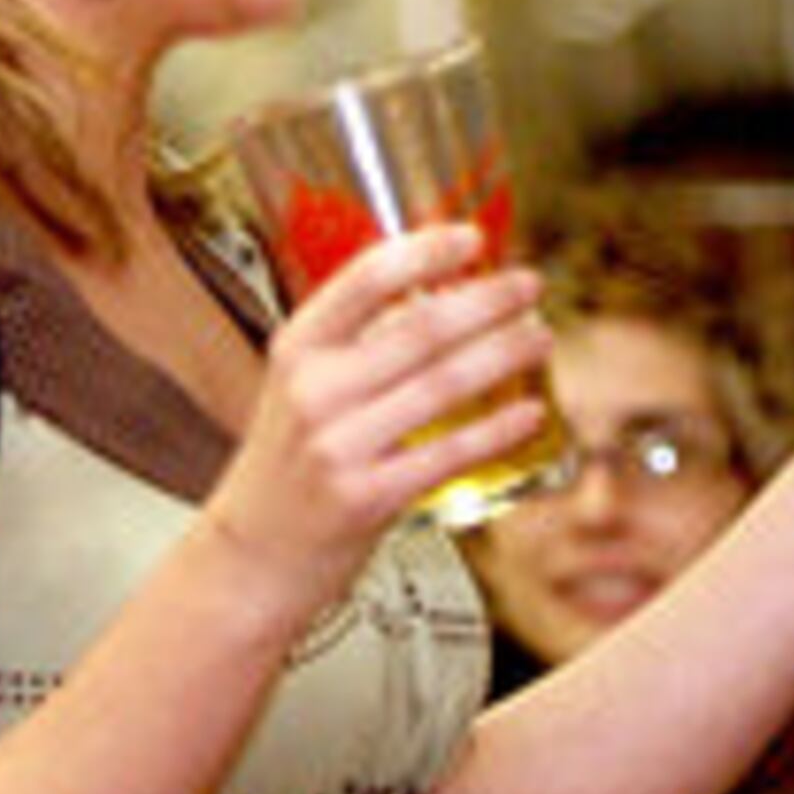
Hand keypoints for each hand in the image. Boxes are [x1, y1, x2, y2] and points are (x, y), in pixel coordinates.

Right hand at [210, 222, 550, 588]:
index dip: (424, 252)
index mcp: (297, 350)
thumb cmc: (288, 465)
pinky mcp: (367, 497)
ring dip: (504, 354)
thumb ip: (354, 343)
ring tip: (540, 337)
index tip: (472, 237)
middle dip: (488, 300)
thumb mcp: (299, 387)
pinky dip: (498, 429)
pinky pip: (450, 452)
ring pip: (444, 384)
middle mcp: (315, 391)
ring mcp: (339, 446)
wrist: (252, 556)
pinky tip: (530, 412)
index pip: (364, 280)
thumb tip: (436, 290)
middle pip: (421, 329)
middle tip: (530, 284)